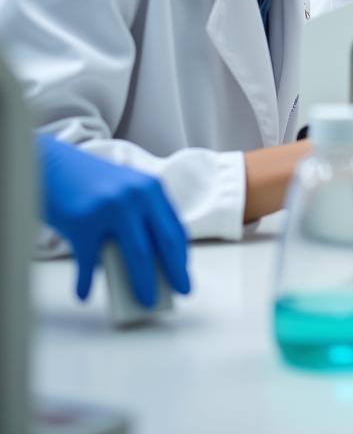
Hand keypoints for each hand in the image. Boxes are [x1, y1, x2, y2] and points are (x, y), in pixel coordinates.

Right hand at [37, 135, 190, 306]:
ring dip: (142, 283)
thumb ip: (138, 221)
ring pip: (136, 256)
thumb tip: (147, 266)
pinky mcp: (84, 222)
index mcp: (151, 189)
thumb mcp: (123, 193)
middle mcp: (137, 196)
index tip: (186, 276)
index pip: (175, 228)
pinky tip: (83, 295)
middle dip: (174, 272)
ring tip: (146, 300)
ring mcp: (111, 208)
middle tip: (181, 293)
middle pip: (163, 243)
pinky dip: (85, 282)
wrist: (52, 166)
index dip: (183, 256)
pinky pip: (89, 262)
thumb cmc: (90, 184)